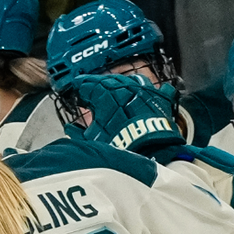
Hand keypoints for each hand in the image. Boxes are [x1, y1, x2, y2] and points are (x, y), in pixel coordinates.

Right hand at [61, 73, 184, 157]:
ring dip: (123, 84)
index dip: (82, 87)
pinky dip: (154, 90)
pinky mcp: (161, 99)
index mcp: (104, 94)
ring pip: (132, 80)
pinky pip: (158, 88)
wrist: (148, 153)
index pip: (89, 84)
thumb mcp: (91, 140)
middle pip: (110, 80)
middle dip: (100, 84)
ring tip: (118, 91)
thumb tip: (71, 128)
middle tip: (93, 90)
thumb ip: (78, 131)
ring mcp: (144, 90)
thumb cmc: (119, 145)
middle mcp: (125, 87)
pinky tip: (152, 91)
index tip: (78, 89)